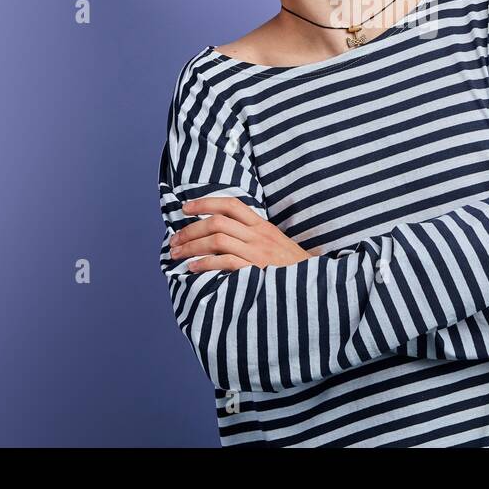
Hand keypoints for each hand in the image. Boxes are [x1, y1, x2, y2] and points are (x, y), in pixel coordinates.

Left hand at [169, 196, 311, 271]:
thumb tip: (224, 234)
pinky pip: (224, 262)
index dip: (205, 202)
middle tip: (174, 240)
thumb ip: (254, 236)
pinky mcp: (256, 270)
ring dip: (191, 246)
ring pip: (216, 240)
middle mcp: (258, 235)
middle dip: (190, 230)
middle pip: (217, 222)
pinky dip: (204, 264)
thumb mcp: (276, 243)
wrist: (315, 286)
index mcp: (262, 225)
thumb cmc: (292, 268)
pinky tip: (193, 268)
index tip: (185, 208)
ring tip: (176, 255)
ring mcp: (258, 252)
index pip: (231, 204)